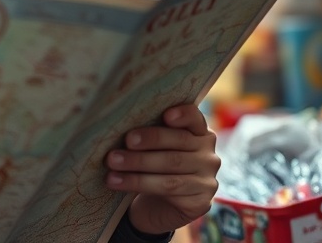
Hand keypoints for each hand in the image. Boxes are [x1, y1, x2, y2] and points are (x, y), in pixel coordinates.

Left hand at [105, 104, 220, 235]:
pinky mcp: (200, 201)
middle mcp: (208, 155)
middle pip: (179, 141)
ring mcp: (207, 179)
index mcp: (199, 133)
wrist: (159, 206)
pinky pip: (167, 188)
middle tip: (126, 141)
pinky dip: (138, 183)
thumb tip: (118, 121)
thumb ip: (148, 132)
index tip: (166, 115)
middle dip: (149, 140)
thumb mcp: (153, 147)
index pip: (194, 118)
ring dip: (138, 162)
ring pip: (171, 166)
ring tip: (113, 161)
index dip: (182, 114)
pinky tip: (117, 181)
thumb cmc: (153, 165)